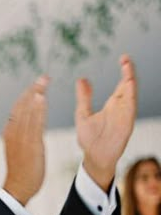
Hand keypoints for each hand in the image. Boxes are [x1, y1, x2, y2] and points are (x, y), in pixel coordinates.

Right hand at [2, 76, 48, 204]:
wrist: (18, 187)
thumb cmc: (21, 170)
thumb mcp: (19, 148)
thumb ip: (23, 134)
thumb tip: (29, 123)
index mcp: (10, 132)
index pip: (18, 108)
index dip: (28, 95)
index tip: (37, 84)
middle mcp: (14, 132)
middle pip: (23, 106)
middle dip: (33, 90)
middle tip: (44, 77)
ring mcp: (21, 137)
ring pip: (28, 111)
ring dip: (36, 95)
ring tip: (44, 82)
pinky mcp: (30, 144)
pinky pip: (34, 122)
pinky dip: (37, 109)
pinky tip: (42, 98)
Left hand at [76, 55, 136, 191]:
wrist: (93, 158)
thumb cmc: (90, 139)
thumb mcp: (83, 114)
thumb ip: (84, 97)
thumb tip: (82, 79)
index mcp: (113, 105)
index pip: (122, 84)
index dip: (125, 70)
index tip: (124, 57)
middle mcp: (121, 108)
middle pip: (129, 85)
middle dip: (129, 72)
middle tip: (126, 58)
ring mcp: (124, 116)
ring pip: (131, 95)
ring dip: (131, 81)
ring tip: (128, 67)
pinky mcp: (125, 124)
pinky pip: (130, 109)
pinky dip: (131, 97)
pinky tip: (129, 86)